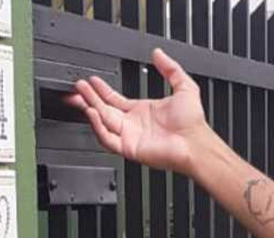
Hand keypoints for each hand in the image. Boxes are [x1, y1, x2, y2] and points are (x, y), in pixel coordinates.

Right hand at [65, 48, 211, 175]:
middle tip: (78, 86)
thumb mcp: (183, 86)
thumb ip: (170, 68)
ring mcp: (130, 136)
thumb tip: (159, 53)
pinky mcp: (129, 148)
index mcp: (141, 111)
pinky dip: (98, 126)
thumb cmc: (193, 122)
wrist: (195, 142)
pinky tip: (93, 113)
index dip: (101, 89)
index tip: (91, 80)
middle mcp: (133, 124)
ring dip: (90, 107)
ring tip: (81, 94)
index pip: (114, 99)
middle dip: (88, 97)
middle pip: (103, 109)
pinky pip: (107, 138)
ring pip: (102, 121)